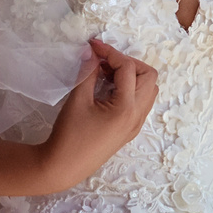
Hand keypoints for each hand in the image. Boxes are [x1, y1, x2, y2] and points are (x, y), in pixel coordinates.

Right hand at [39, 38, 157, 188]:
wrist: (64, 167)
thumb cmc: (69, 135)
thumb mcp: (77, 100)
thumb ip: (87, 73)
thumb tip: (91, 52)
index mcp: (127, 107)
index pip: (128, 68)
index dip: (110, 52)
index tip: (93, 46)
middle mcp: (138, 115)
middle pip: (148, 76)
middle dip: (128, 63)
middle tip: (103, 62)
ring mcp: (136, 124)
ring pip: (148, 89)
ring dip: (131, 76)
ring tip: (105, 74)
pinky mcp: (130, 129)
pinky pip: (141, 101)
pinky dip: (130, 89)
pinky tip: (108, 89)